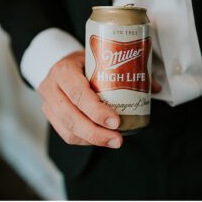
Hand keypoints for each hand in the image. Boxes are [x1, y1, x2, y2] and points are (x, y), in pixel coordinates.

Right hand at [37, 50, 161, 148]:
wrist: (58, 63)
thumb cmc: (82, 61)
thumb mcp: (99, 59)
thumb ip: (124, 72)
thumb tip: (153, 87)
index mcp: (64, 71)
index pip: (78, 94)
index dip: (97, 111)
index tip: (116, 121)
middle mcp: (51, 88)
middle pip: (72, 117)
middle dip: (96, 132)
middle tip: (118, 138)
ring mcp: (48, 104)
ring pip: (68, 130)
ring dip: (92, 139)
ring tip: (113, 142)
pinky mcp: (50, 117)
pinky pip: (67, 135)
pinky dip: (86, 140)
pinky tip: (101, 140)